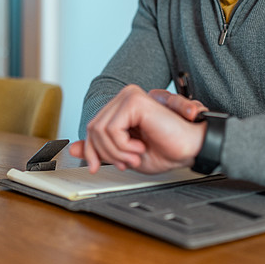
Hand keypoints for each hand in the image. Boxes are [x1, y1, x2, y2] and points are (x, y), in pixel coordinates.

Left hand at [68, 85, 206, 173]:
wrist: (190, 149)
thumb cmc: (166, 150)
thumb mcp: (124, 153)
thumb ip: (100, 148)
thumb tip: (74, 147)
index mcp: (122, 107)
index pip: (92, 127)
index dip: (91, 150)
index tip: (96, 166)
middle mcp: (125, 97)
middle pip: (92, 128)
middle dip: (104, 153)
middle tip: (126, 162)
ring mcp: (129, 96)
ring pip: (99, 129)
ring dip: (115, 151)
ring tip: (135, 155)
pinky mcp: (134, 101)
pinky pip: (111, 129)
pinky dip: (122, 145)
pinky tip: (139, 147)